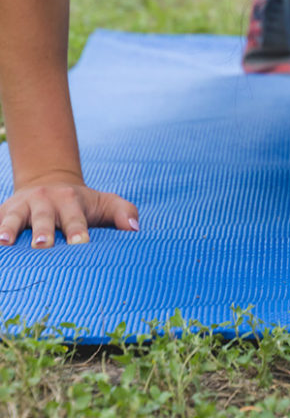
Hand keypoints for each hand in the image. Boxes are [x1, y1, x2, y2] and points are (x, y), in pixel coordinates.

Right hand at [0, 179, 138, 247]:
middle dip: (43, 231)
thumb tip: (135, 229)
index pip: (75, 217)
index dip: (77, 230)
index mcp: (70, 201)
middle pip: (44, 218)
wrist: (47, 183)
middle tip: (42, 246)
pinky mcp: (2, 212)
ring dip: (8, 228)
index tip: (81, 243)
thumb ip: (123, 212)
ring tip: (5, 242)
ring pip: (13, 217)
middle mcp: (44, 202)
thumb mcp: (104, 203)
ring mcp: (20, 207)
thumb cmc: (81, 204)